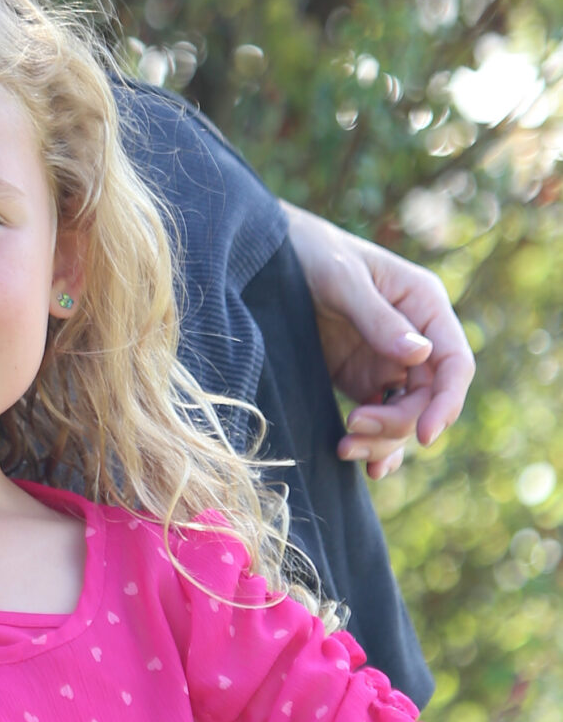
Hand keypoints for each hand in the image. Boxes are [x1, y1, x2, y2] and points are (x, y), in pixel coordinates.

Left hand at [280, 204, 474, 476]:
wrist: (267, 254)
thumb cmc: (312, 253)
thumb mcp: (343, 278)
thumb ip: (378, 318)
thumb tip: (419, 354)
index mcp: (424, 306)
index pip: (453, 363)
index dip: (447, 402)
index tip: (426, 434)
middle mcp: (414, 338)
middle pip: (428, 399)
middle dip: (399, 424)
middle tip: (354, 427)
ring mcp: (387, 361)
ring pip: (404, 416)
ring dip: (382, 440)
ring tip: (343, 449)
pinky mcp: (359, 378)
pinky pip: (379, 417)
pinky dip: (377, 445)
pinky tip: (367, 468)